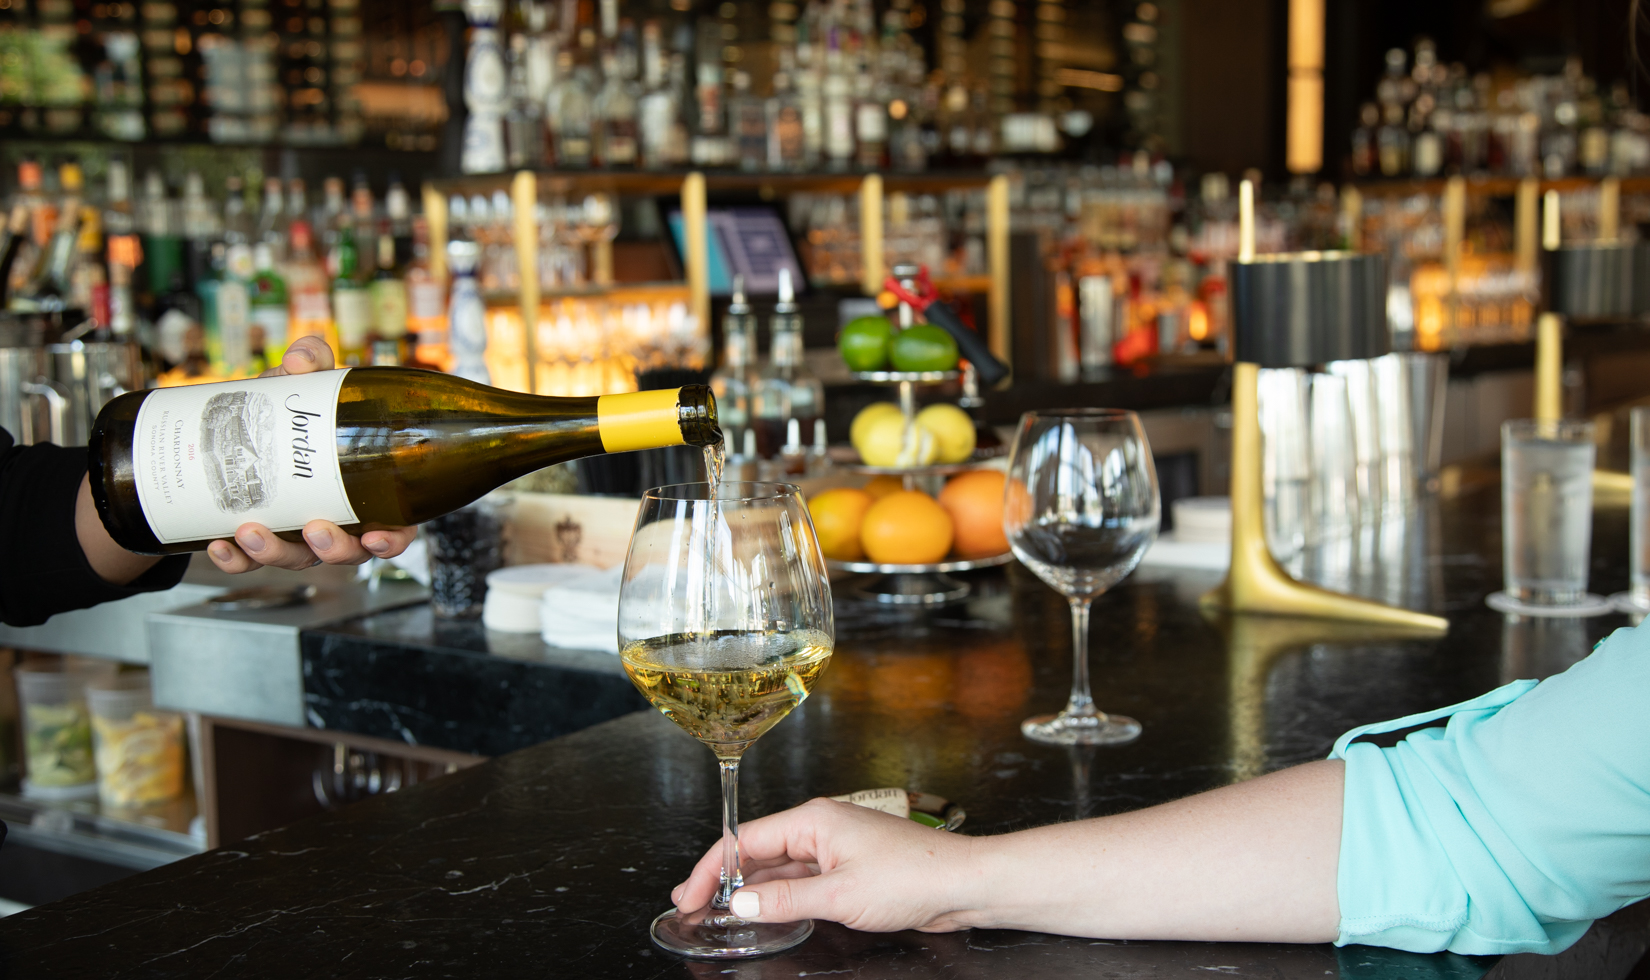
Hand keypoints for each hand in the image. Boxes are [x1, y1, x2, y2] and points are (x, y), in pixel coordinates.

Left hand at [205, 337, 417, 572]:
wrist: (241, 420)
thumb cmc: (293, 407)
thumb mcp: (307, 382)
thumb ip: (313, 360)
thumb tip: (302, 361)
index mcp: (364, 491)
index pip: (394, 528)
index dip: (392, 542)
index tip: (376, 537)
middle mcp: (335, 519)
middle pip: (345, 552)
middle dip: (331, 550)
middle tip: (314, 529)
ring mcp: (295, 533)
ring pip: (296, 560)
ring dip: (275, 554)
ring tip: (251, 530)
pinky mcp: (258, 537)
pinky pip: (249, 562)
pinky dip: (235, 560)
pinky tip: (218, 545)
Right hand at [670, 798, 982, 933]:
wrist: (964, 883)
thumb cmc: (913, 877)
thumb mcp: (840, 896)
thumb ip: (785, 902)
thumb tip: (740, 905)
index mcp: (813, 819)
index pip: (745, 840)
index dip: (711, 869)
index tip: (689, 896)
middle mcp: (820, 827)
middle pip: (758, 851)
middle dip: (724, 879)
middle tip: (693, 908)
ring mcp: (834, 848)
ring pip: (779, 868)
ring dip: (750, 890)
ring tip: (719, 913)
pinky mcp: (848, 868)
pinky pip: (801, 881)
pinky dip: (779, 897)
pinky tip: (764, 914)